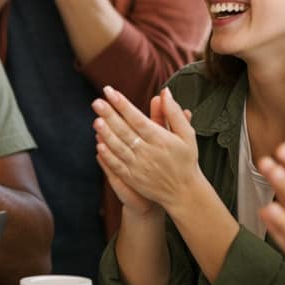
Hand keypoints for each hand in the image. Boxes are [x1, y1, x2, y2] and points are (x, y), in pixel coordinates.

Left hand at [92, 86, 199, 212]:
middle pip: (125, 131)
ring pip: (118, 147)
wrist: (184, 192)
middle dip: (109, 115)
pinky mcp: (132, 178)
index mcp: (161, 139)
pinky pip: (117, 166)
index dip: (123, 105)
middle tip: (96, 102)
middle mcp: (148, 152)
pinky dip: (107, 155)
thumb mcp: (187, 135)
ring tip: (96, 120)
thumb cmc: (185, 159)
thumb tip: (165, 92)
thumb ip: (173, 113)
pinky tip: (99, 144)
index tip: (110, 92)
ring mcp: (138, 166)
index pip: (137, 118)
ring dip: (106, 134)